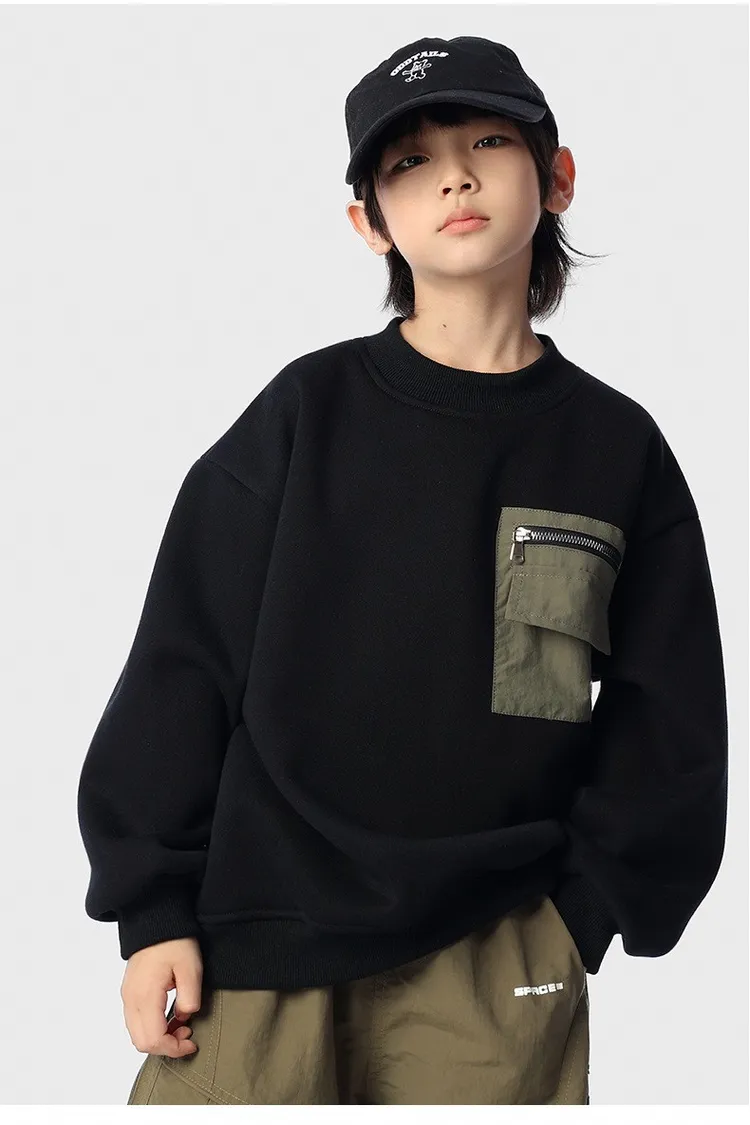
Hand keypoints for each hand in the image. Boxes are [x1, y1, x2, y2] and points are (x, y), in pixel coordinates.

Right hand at [121, 936, 202, 1056]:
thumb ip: (189, 997)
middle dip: (166, 1046)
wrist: (155, 920)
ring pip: (137, 1034)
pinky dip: (152, 1027)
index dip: (173, 1049)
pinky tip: (169, 1017)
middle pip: (141, 1042)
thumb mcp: (190, 968)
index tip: (192, 1043)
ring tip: (181, 1026)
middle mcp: (131, 1000)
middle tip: (187, 1035)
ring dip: (158, 1037)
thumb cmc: (174, 941)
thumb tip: (184, 1017)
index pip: (153, 1040)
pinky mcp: (129, 991)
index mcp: (145, 996)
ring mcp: (127, 996)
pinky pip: (136, 1021)